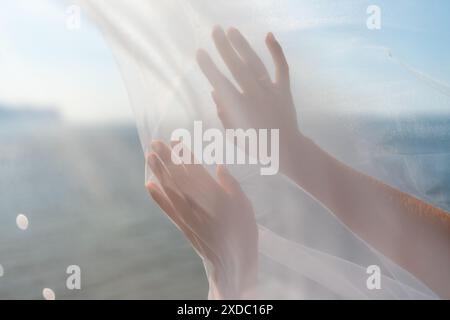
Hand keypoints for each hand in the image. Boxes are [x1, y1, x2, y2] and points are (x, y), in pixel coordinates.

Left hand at [146, 140, 257, 298]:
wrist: (232, 262)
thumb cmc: (243, 230)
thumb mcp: (244, 205)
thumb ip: (231, 185)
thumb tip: (219, 166)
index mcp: (213, 194)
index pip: (195, 169)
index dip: (184, 153)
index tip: (175, 140)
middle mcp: (196, 202)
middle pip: (178, 175)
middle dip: (166, 158)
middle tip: (154, 142)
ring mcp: (186, 214)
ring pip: (169, 189)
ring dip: (158, 172)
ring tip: (149, 157)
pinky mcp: (182, 225)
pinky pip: (166, 208)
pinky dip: (156, 196)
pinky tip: (149, 185)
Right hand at [196, 26, 302, 171]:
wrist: (286, 149)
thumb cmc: (257, 145)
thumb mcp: (234, 134)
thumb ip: (223, 113)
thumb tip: (215, 92)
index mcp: (239, 108)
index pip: (220, 82)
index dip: (208, 67)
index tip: (200, 53)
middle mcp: (254, 95)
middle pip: (237, 67)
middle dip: (224, 47)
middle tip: (214, 30)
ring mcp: (270, 91)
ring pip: (255, 63)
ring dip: (243, 45)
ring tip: (232, 30)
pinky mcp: (284, 90)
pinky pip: (281, 67)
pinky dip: (276, 51)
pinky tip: (269, 35)